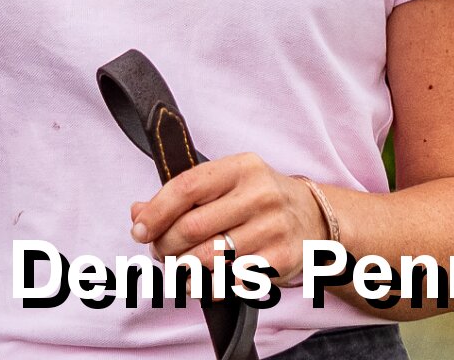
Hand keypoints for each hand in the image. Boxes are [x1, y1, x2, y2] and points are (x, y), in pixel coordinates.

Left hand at [130, 153, 324, 285]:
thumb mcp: (226, 183)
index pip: (187, 187)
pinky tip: (198, 283)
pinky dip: (208, 287)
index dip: (157, 211)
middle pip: (194, 226)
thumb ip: (183, 194)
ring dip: (183, 269)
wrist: (314, 218)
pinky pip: (233, 280)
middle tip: (158, 251)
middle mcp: (259, 194)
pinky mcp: (281, 260)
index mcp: (240, 167)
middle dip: (167, 244)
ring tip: (175, 268)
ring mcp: (273, 228)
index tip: (138, 229)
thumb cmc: (259, 198)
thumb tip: (138, 212)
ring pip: (210, 257)